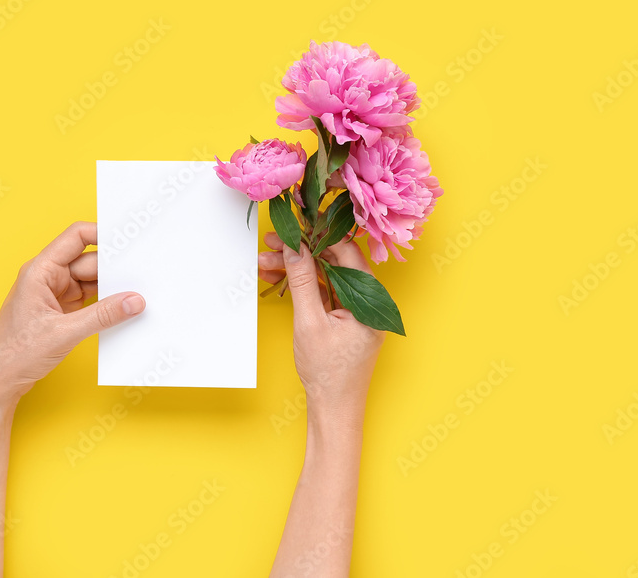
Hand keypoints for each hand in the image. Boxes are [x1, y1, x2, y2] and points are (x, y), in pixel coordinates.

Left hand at [0, 221, 144, 408]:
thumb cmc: (14, 353)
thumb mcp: (64, 333)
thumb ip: (103, 315)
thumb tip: (134, 301)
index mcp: (41, 271)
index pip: (76, 237)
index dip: (102, 234)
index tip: (128, 241)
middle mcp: (48, 277)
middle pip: (90, 261)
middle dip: (114, 268)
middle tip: (142, 275)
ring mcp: (56, 294)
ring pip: (93, 280)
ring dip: (112, 288)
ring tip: (135, 294)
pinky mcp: (63, 311)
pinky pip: (91, 298)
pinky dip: (106, 303)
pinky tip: (122, 309)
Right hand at [258, 232, 384, 414]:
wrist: (334, 409)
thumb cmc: (328, 373)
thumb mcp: (310, 323)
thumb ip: (302, 282)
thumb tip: (294, 247)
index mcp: (372, 300)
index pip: (348, 253)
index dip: (318, 237)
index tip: (293, 228)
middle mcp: (369, 301)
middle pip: (334, 263)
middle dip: (301, 252)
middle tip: (272, 243)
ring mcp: (357, 310)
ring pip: (326, 276)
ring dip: (297, 268)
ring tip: (265, 261)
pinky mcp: (344, 319)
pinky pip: (324, 292)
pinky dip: (303, 285)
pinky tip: (277, 276)